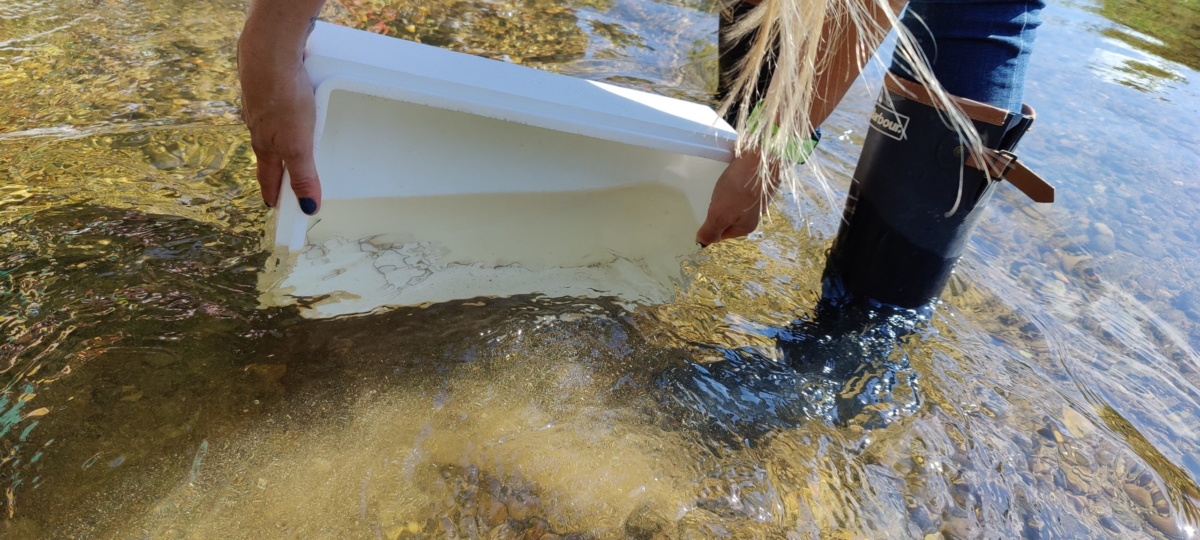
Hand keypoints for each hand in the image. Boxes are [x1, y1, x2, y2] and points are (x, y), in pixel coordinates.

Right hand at [238, 18, 321, 213]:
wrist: (268, 53)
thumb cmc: (282, 99)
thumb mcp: (298, 144)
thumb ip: (303, 174)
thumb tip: (308, 207)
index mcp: (265, 144)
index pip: (267, 176)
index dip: (272, 192)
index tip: (272, 206)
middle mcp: (258, 125)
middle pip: (267, 153)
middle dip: (274, 168)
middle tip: (280, 179)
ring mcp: (260, 103)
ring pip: (269, 128)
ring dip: (277, 140)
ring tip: (286, 146)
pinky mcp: (267, 83)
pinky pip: (275, 105)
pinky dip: (280, 114)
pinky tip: (287, 108)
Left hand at [695, 150, 778, 245]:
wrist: (763, 158)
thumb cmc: (740, 189)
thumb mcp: (720, 214)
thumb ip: (710, 230)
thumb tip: (702, 244)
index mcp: (745, 227)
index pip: (721, 234)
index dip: (710, 224)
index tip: (708, 209)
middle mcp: (754, 216)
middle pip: (728, 218)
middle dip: (718, 209)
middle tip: (716, 196)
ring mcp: (758, 200)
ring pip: (734, 203)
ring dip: (726, 195)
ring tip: (724, 184)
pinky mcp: (759, 184)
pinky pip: (741, 189)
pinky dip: (735, 184)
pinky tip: (734, 176)